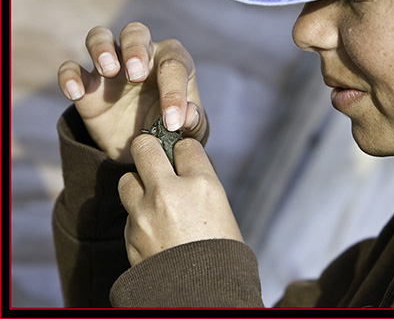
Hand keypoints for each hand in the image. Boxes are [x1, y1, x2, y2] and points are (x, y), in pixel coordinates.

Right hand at [58, 23, 207, 162]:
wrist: (142, 147)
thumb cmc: (171, 129)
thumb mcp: (190, 133)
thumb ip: (195, 124)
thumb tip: (188, 116)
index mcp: (172, 62)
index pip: (174, 65)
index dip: (174, 92)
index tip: (172, 122)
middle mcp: (141, 56)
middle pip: (135, 32)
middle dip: (135, 48)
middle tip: (136, 74)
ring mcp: (111, 66)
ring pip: (100, 37)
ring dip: (102, 49)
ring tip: (109, 71)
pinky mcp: (87, 84)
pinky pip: (72, 68)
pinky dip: (70, 76)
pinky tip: (77, 93)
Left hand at [118, 134, 243, 265]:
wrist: (203, 296)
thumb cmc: (221, 252)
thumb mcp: (221, 210)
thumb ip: (199, 185)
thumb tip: (182, 168)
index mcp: (202, 185)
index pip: (186, 145)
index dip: (185, 151)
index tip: (184, 157)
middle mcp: (170, 192)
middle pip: (144, 147)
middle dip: (149, 148)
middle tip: (154, 157)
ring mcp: (145, 213)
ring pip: (126, 179)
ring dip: (138, 184)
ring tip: (151, 197)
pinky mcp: (130, 234)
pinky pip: (128, 213)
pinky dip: (138, 215)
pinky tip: (153, 228)